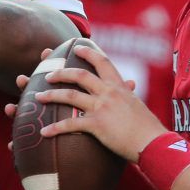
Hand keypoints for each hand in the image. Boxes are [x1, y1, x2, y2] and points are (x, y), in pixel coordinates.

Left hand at [3, 48, 138, 145]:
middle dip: (60, 72)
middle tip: (46, 74)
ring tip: (37, 97)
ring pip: (70, 95)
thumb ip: (128, 92)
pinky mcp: (97, 125)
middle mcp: (109, 92)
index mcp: (119, 86)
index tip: (75, 47)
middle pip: (79, 75)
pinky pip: (70, 123)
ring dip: (51, 95)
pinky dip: (54, 128)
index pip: (102, 61)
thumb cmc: (147, 127)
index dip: (87, 52)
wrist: (152, 143)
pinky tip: (43, 132)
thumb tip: (131, 84)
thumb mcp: (137, 104)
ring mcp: (102, 107)